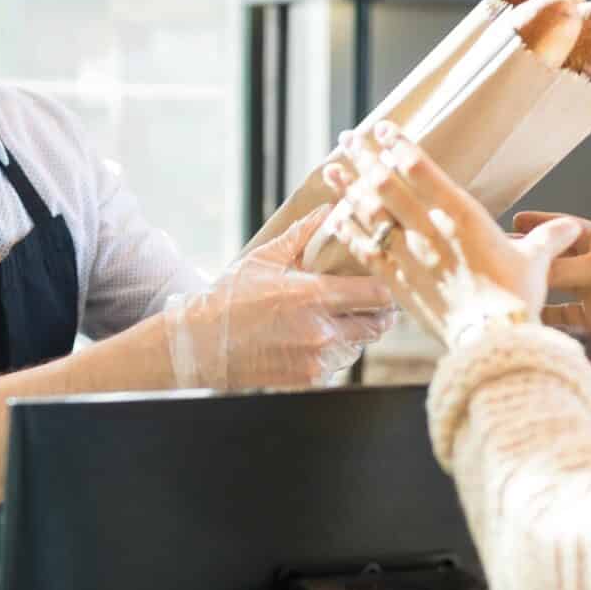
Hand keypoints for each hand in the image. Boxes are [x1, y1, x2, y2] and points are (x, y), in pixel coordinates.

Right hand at [166, 206, 397, 388]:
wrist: (201, 345)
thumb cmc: (229, 299)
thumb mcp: (264, 259)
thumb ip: (301, 236)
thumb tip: (326, 211)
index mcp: (313, 296)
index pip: (376, 294)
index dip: (389, 288)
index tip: (389, 282)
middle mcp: (321, 330)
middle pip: (377, 324)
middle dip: (378, 313)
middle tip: (372, 302)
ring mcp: (316, 358)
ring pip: (359, 346)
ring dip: (356, 333)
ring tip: (338, 319)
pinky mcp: (308, 378)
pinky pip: (337, 364)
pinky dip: (333, 352)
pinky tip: (315, 339)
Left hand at [321, 125, 584, 345]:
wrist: (493, 341)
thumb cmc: (516, 300)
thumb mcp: (536, 262)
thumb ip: (548, 239)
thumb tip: (572, 228)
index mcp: (462, 215)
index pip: (421, 169)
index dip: (399, 145)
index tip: (384, 129)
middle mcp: (429, 230)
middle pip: (387, 184)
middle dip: (365, 158)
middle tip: (349, 139)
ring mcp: (409, 255)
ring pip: (370, 213)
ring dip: (348, 188)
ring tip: (332, 168)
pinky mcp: (397, 282)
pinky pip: (365, 250)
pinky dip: (348, 231)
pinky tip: (334, 216)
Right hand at [511, 211, 590, 353]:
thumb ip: (561, 270)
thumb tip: (527, 275)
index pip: (561, 227)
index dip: (538, 224)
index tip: (513, 222)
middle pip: (554, 258)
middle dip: (529, 258)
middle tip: (500, 257)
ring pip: (555, 286)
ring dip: (536, 287)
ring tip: (509, 287)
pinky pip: (564, 314)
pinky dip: (548, 315)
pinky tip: (531, 315)